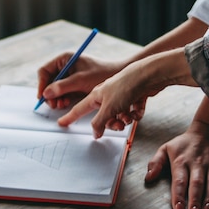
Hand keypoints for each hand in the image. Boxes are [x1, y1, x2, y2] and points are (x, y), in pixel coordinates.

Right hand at [37, 53, 122, 108]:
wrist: (118, 76)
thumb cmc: (101, 73)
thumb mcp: (81, 80)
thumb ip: (63, 86)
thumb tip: (46, 93)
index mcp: (64, 59)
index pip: (44, 71)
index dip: (41, 84)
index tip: (43, 96)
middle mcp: (64, 67)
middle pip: (48, 82)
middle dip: (49, 94)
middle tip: (54, 105)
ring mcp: (69, 77)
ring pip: (54, 90)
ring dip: (56, 99)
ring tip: (62, 105)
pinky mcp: (74, 86)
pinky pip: (62, 94)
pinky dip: (62, 100)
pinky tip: (66, 104)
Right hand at [57, 48, 195, 136]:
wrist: (147, 75)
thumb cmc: (125, 87)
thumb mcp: (108, 108)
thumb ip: (99, 122)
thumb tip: (95, 133)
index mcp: (96, 95)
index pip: (80, 108)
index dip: (70, 116)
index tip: (61, 122)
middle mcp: (107, 94)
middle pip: (103, 116)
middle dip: (111, 123)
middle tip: (118, 124)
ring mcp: (121, 95)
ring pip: (119, 115)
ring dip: (124, 119)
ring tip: (129, 117)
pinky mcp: (134, 96)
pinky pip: (132, 111)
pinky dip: (135, 113)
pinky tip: (138, 110)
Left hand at [144, 119, 208, 208]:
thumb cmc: (186, 144)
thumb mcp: (166, 148)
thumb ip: (156, 163)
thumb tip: (148, 178)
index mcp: (182, 160)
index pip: (179, 179)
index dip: (178, 194)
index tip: (178, 208)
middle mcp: (199, 162)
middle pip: (197, 182)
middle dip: (195, 199)